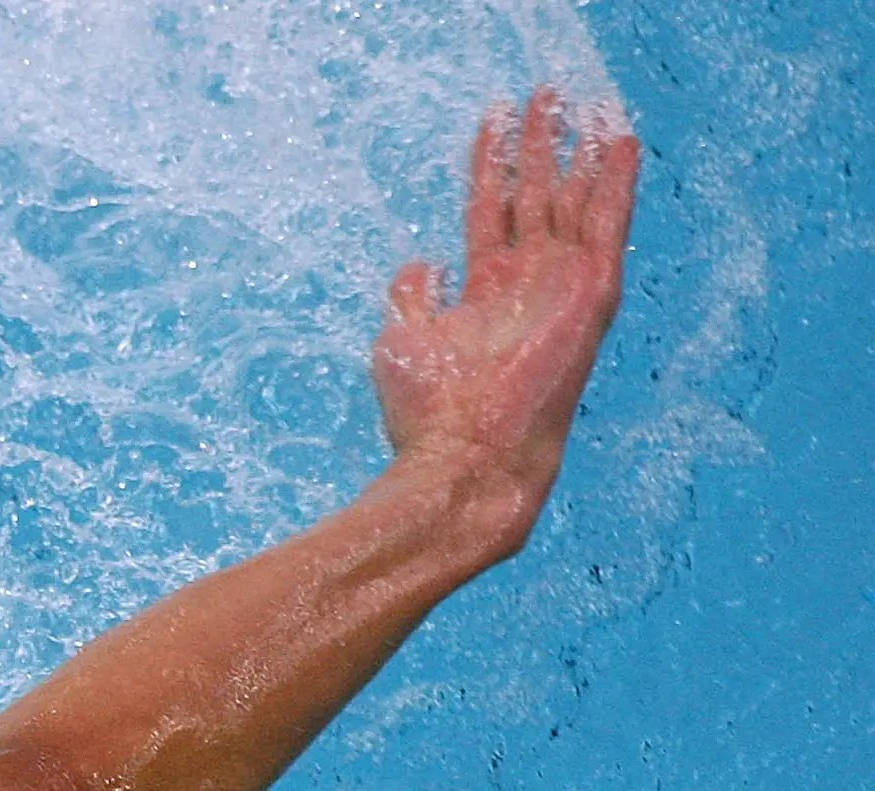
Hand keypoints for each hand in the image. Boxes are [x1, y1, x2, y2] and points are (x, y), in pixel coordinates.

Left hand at [370, 92, 638, 546]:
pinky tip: (621, 142)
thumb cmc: (429, 415)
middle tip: (545, 96)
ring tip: (591, 105)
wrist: (466, 459)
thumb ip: (412, 297)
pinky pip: (607, 226)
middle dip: (540, 145)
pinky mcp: (589, 296)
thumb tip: (419, 264)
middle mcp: (527, 284)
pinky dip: (615, 183)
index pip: (490, 210)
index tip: (492, 120)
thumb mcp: (404, 340)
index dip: (490, 163)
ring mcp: (560, 288)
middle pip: (536, 196)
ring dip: (582, 152)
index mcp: (486, 292)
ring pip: (575, 201)